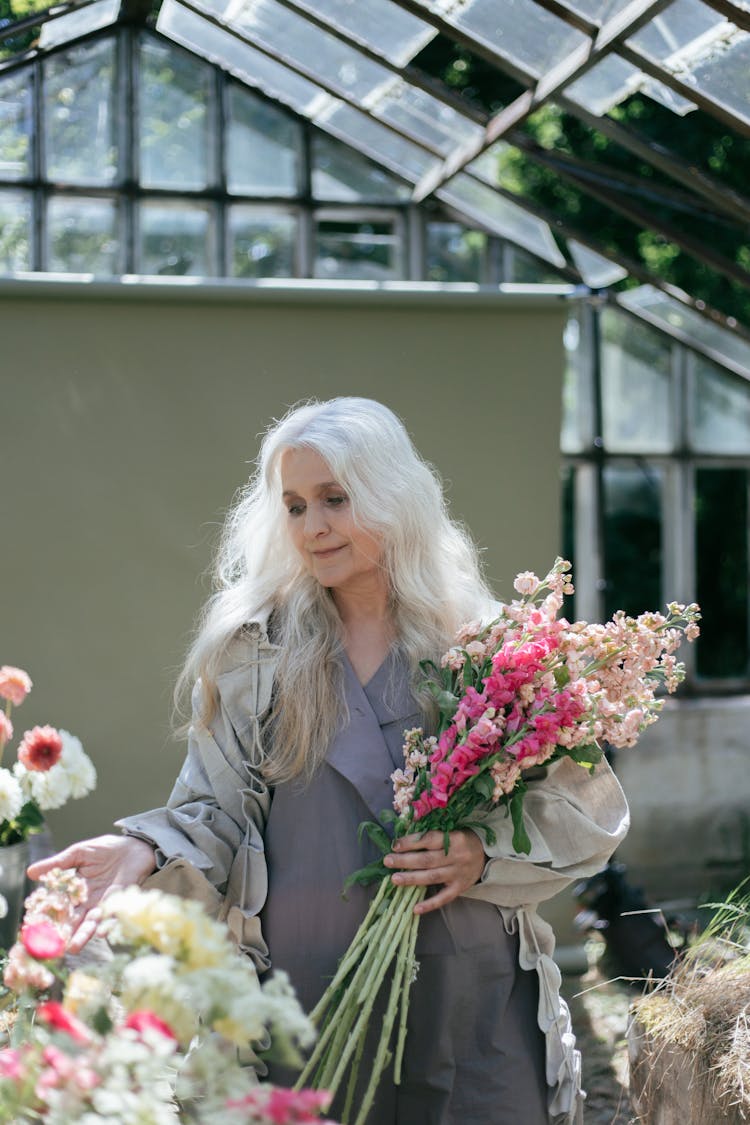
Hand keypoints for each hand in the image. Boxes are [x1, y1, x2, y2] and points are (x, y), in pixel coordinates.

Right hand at [27, 834, 156, 952]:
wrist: (135, 847)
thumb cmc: (105, 849)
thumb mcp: (79, 853)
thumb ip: (58, 864)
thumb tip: (30, 872)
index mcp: (75, 891)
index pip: (58, 906)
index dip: (48, 916)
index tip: (34, 928)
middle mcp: (87, 902)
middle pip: (74, 919)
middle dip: (64, 933)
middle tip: (54, 947)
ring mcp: (103, 904)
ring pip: (91, 923)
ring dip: (82, 936)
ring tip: (74, 948)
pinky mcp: (120, 903)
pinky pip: (112, 916)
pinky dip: (107, 924)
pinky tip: (100, 932)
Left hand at [383, 829, 485, 915]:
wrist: (486, 854)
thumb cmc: (462, 840)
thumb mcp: (451, 830)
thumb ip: (431, 833)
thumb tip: (405, 835)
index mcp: (455, 838)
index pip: (429, 839)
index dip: (411, 842)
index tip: (395, 845)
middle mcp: (457, 856)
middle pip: (427, 859)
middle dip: (405, 861)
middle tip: (387, 861)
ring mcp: (458, 874)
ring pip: (432, 877)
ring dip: (412, 879)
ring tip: (395, 879)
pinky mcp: (460, 888)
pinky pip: (444, 898)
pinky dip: (429, 904)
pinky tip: (415, 909)